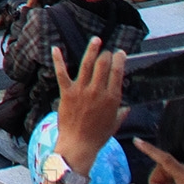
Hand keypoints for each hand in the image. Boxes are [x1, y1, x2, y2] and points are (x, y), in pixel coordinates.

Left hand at [50, 38, 125, 170]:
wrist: (79, 144)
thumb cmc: (98, 136)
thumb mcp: (114, 124)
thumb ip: (121, 114)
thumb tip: (127, 108)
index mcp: (112, 98)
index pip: (117, 73)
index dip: (119, 60)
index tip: (119, 53)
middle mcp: (98, 91)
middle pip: (103, 65)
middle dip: (106, 54)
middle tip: (106, 50)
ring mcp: (81, 90)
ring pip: (87, 64)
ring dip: (92, 50)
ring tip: (96, 40)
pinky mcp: (67, 92)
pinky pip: (62, 72)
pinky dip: (58, 59)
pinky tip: (56, 48)